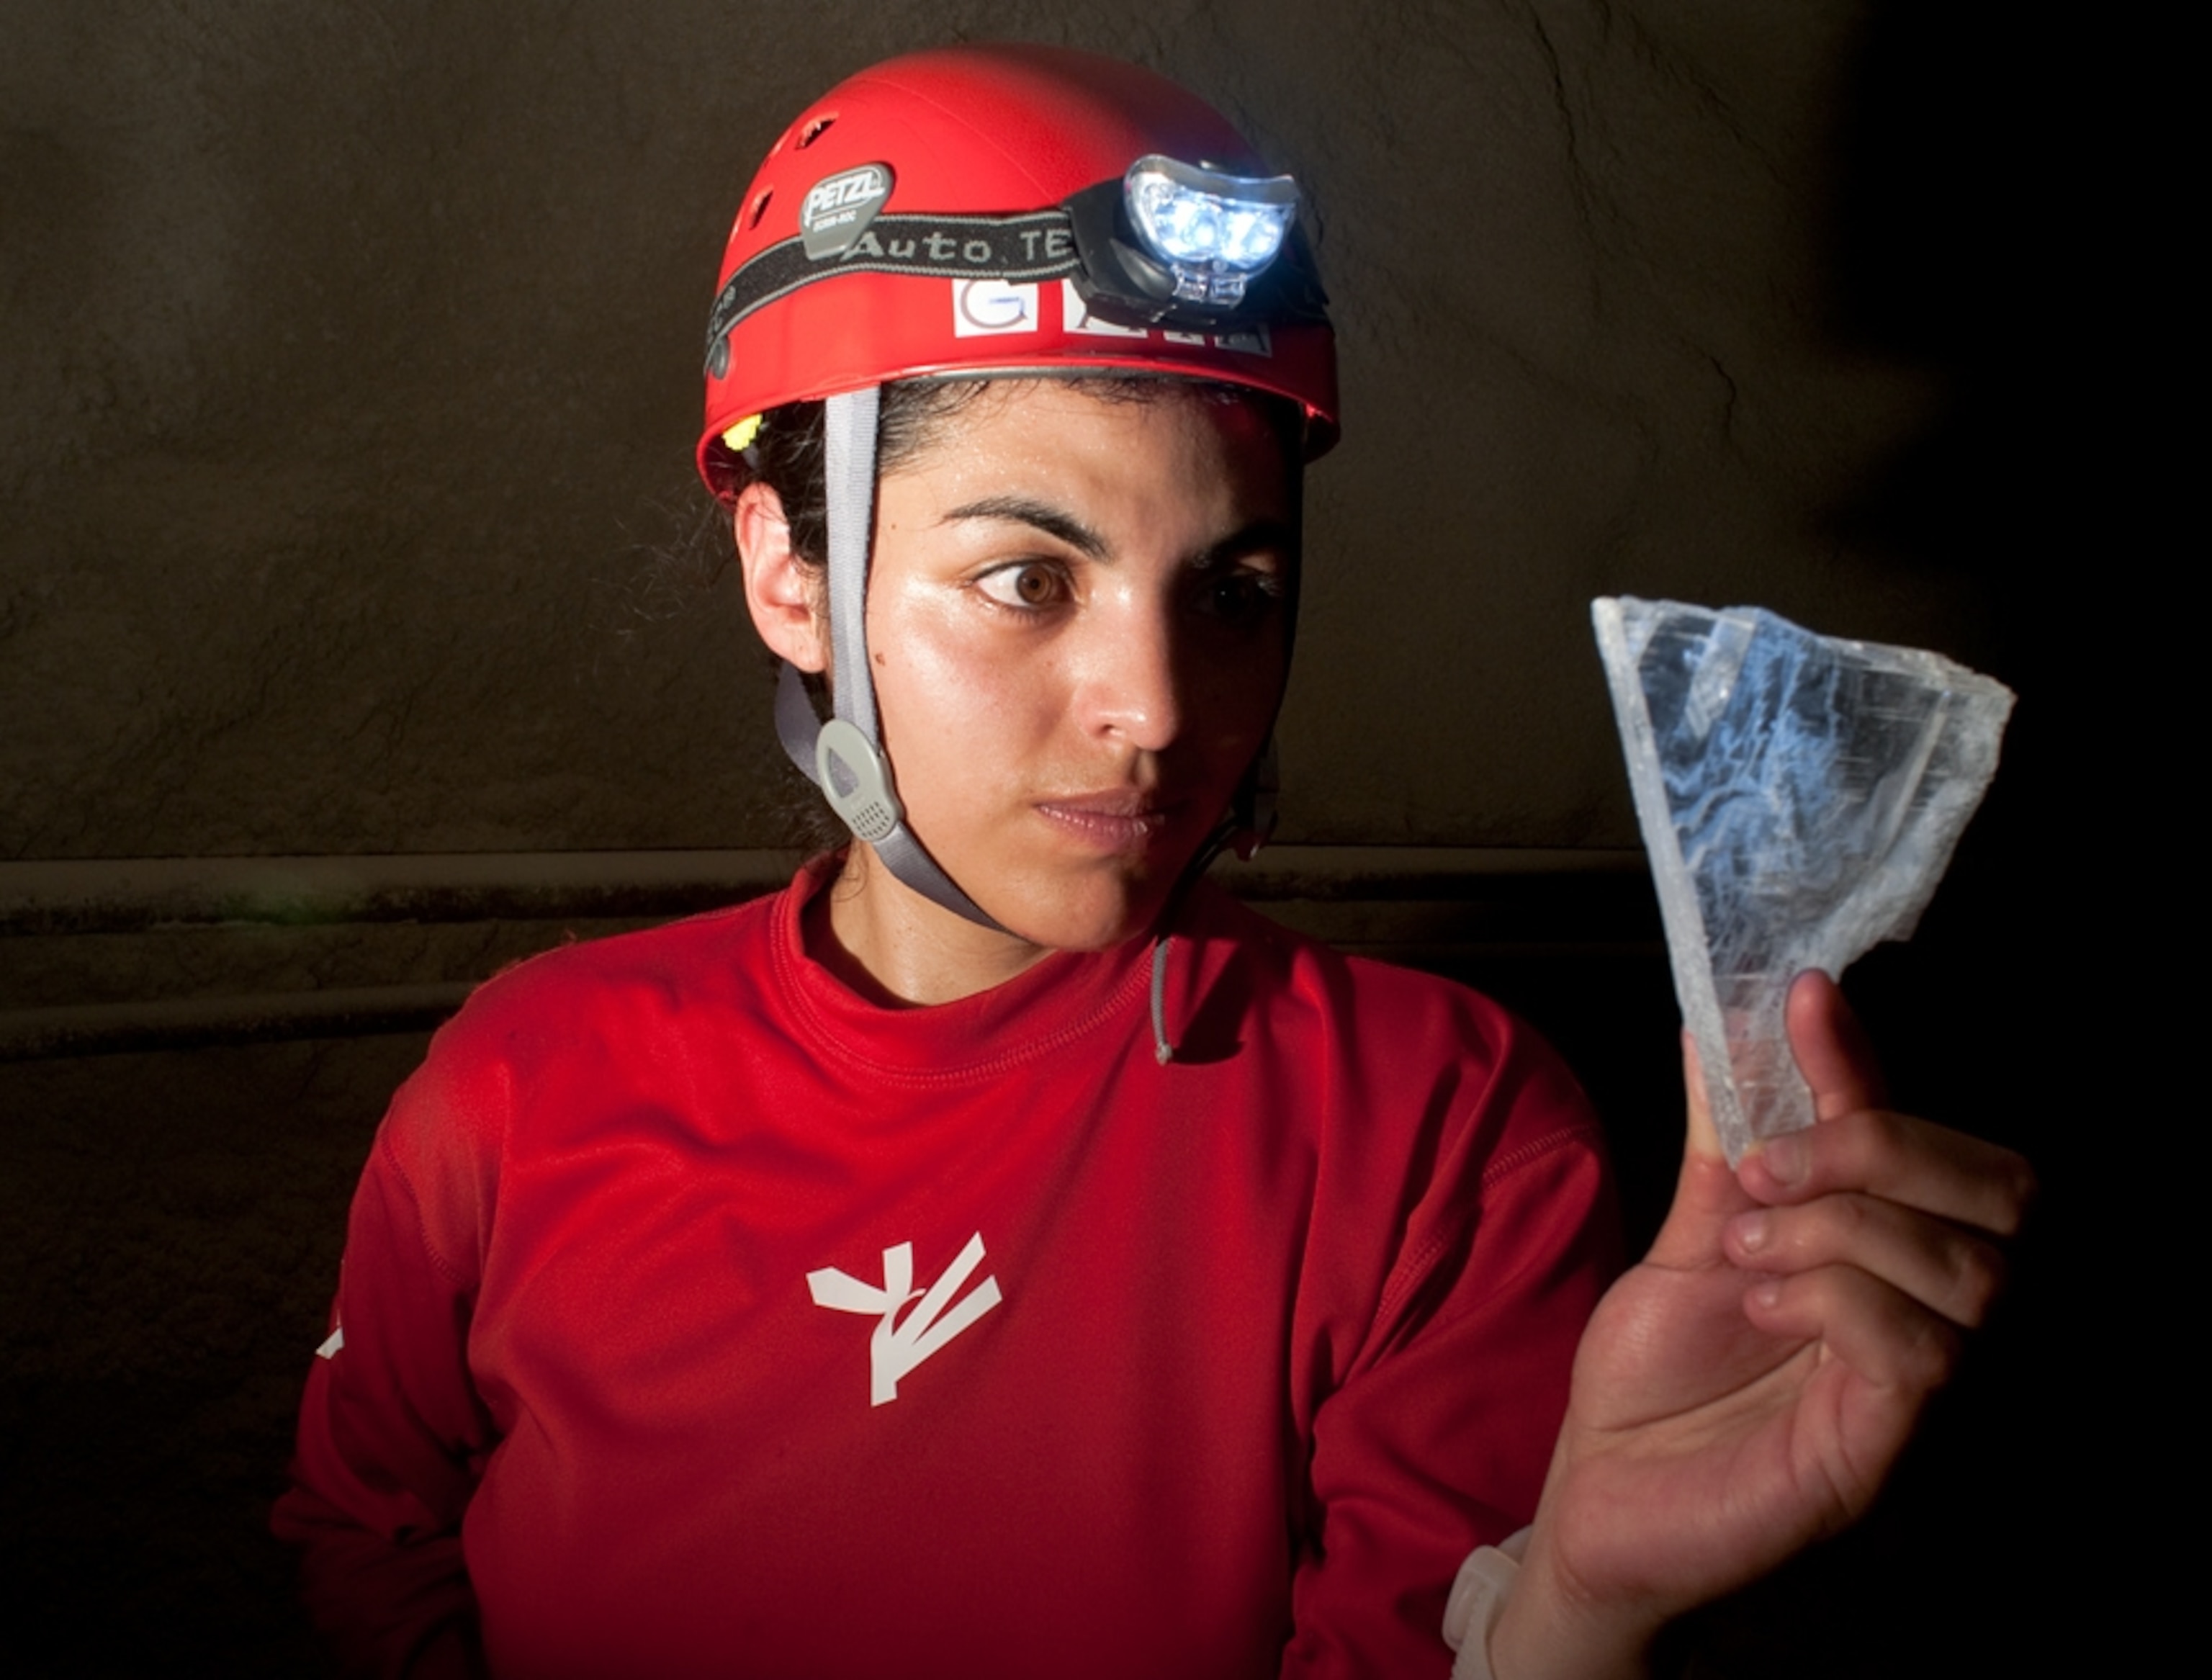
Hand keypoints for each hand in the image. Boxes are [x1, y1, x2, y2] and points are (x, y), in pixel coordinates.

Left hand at [1489, 972, 2033, 1678]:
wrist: (1597, 1494)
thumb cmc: (1652, 1379)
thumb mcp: (1688, 1238)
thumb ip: (1722, 1144)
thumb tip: (1724, 1023)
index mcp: (1882, 1249)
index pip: (1925, 1134)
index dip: (1868, 1058)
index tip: (1804, 994)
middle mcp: (1923, 1307)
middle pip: (2000, 1190)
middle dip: (1875, 1145)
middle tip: (1765, 1169)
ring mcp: (1919, 1380)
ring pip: (1965, 1264)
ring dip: (1839, 1228)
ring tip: (1747, 1250)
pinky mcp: (1890, 1444)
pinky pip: (1921, 1347)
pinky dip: (1837, 1301)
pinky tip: (1767, 1310)